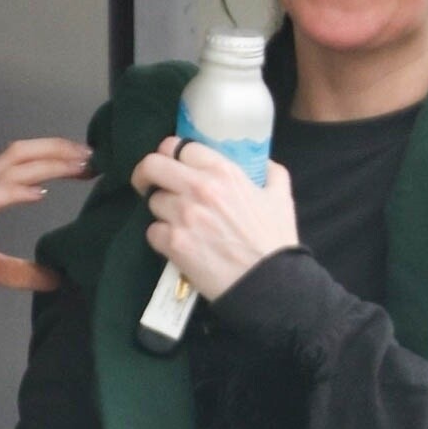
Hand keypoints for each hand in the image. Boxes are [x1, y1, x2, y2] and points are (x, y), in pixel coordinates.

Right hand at [0, 138, 95, 306]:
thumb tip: (54, 280)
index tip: (87, 162)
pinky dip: (16, 193)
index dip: (54, 156)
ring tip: (79, 167)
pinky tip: (39, 194)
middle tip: (93, 155)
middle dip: (58, 150)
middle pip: (20, 154)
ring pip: (10, 168)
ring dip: (48, 165)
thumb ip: (19, 272)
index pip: (22, 162)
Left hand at [130, 138, 297, 300]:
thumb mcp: (281, 198)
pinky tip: (177, 244)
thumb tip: (261, 163)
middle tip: (149, 184)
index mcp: (222, 171)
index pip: (179, 146)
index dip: (171, 153)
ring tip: (177, 223)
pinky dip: (161, 238)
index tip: (171, 163)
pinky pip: (152, 232)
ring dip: (161, 211)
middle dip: (146, 173)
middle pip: (152, 165)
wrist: (268, 282)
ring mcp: (182, 215)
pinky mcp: (173, 243)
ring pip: (152, 202)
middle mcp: (197, 187)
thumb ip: (271, 173)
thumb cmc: (275, 241)